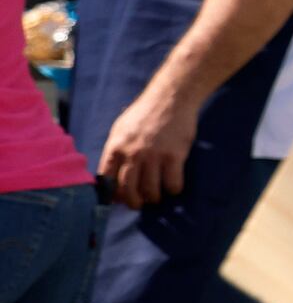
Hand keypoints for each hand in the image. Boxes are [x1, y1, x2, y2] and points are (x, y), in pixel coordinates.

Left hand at [99, 80, 199, 210]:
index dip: (112, 193)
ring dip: (153, 197)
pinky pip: (172, 183)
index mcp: (116, 147)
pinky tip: (173, 186)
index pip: (107, 179)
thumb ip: (116, 151)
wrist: (170, 98)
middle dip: (133, 202)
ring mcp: (154, 156)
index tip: (118, 199)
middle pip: (128, 189)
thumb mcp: (121, 129)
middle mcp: (132, 153)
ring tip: (156, 196)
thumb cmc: (144, 113)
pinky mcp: (175, 156)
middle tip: (138, 204)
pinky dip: (173, 189)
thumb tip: (111, 176)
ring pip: (150, 190)